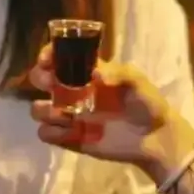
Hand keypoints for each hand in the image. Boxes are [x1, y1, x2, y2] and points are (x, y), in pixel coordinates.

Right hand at [32, 54, 193, 181]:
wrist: (155, 138)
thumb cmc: (147, 104)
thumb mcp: (137, 81)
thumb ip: (117, 73)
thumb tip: (93, 74)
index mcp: (86, 72)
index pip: (59, 57)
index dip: (48, 55)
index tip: (47, 61)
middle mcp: (73, 91)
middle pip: (40, 79)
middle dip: (41, 79)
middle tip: (53, 84)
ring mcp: (70, 116)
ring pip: (38, 109)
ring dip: (44, 110)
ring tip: (66, 115)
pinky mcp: (71, 139)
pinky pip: (47, 135)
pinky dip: (52, 132)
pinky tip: (71, 131)